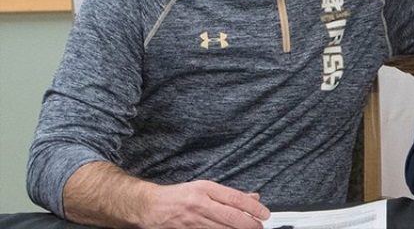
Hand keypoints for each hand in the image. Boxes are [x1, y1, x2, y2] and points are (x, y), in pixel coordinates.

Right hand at [63, 163, 269, 228]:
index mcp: (205, 190)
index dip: (253, 207)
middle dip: (250, 224)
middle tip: (260, 226)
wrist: (149, 207)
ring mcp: (192, 221)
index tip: (264, 213)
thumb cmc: (178, 196)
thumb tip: (252, 198)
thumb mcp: (204, 188)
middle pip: (231, 217)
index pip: (235, 198)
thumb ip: (228, 195)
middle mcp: (200, 205)